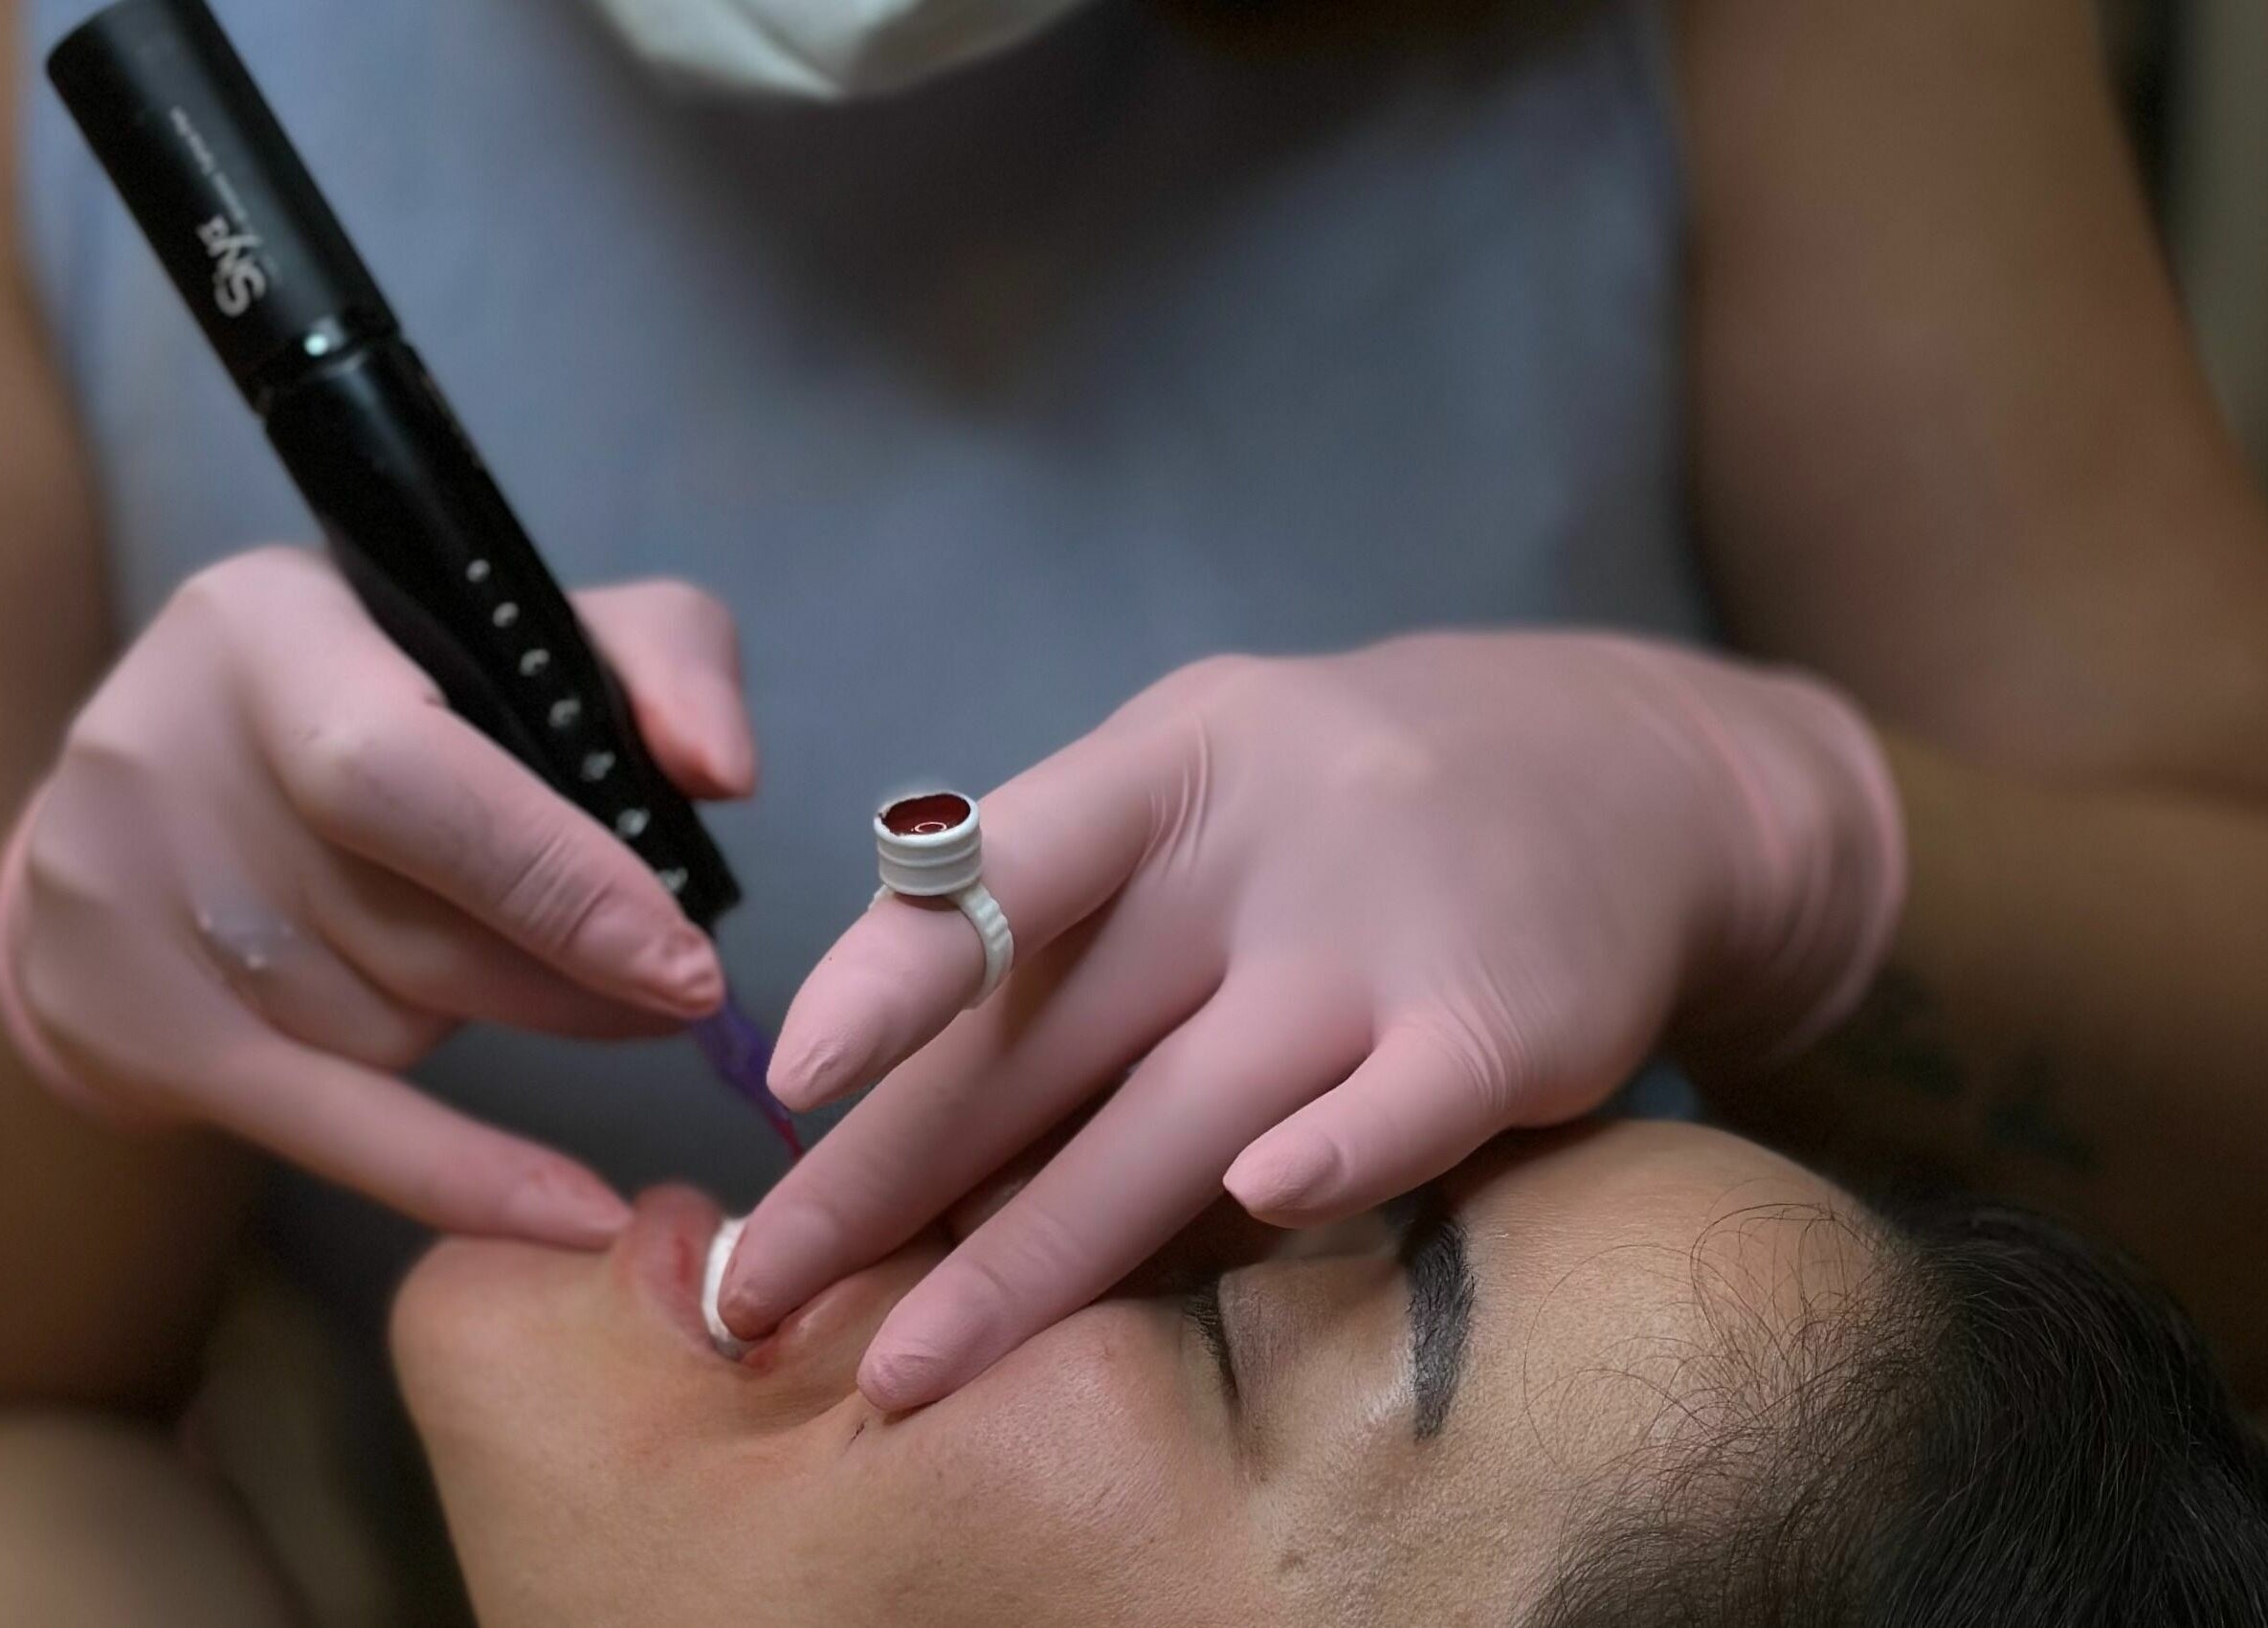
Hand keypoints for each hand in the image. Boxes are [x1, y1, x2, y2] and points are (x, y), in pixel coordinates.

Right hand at [0, 547, 755, 1245]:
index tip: (688, 966)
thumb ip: (665, 660)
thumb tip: (724, 769)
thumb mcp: (529, 629)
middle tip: (681, 995)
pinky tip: (574, 1213)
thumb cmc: (398, 683)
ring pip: (380, 1024)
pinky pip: (326, 1128)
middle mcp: (166, 759)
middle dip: (574, 979)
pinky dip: (462, 1176)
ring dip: (491, 1020)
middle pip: (411, 926)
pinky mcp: (117, 1021)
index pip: (408, 778)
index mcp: (272, 633)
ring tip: (530, 972)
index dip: (558, 882)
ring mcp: (117, 899)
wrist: (163, 768)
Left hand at [717, 631, 1903, 1405]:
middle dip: (894, 1179)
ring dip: (1037, 1253)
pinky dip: (1336, 1154)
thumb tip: (880, 1042)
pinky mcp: (1498, 1023)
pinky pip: (1401, 1108)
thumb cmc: (1340, 794)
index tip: (792, 1076)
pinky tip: (1256, 1208)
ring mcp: (1383, 935)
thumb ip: (1058, 882)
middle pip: (1058, 1039)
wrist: (1613, 766)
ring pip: (1186, 1115)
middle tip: (760, 1291)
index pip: (1009, 865)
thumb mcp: (1196, 768)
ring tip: (910, 1365)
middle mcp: (1263, 849)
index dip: (899, 970)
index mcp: (1170, 770)